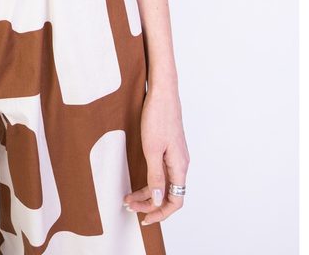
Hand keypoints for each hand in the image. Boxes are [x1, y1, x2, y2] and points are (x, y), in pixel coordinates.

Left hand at [123, 83, 188, 226]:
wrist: (162, 91)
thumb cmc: (158, 117)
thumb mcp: (152, 149)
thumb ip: (156, 176)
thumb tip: (159, 200)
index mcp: (180, 166)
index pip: (176, 201)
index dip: (161, 213)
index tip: (143, 218)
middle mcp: (180, 163)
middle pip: (168, 194)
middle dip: (149, 204)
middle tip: (128, 205)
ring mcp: (175, 155)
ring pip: (164, 183)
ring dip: (147, 192)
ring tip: (128, 196)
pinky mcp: (169, 147)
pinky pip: (162, 171)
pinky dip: (150, 179)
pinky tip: (137, 179)